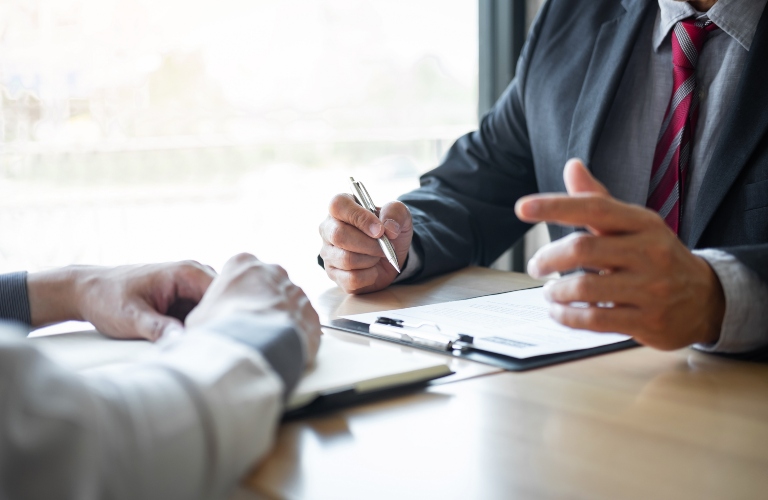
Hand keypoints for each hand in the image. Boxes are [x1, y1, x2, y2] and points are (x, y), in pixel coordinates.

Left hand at [28, 261, 216, 340]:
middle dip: (216, 325)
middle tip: (206, 349)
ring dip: (206, 327)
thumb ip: (158, 328)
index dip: (222, 319)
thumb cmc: (106, 298)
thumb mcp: (131, 317)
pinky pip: (200, 314)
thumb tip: (183, 340)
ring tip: (198, 348)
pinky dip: (196, 328)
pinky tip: (188, 343)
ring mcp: (190, 286)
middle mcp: (194, 274)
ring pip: (212, 311)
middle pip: (221, 304)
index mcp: (186, 272)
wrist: (85, 291)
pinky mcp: (184, 297)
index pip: (222, 296)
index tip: (212, 342)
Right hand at [185, 253, 321, 363]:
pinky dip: (296, 336)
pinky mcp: (312, 314)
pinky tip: (283, 349)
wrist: (252, 350)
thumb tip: (207, 325)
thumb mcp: (198, 316)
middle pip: (268, 285)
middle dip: (262, 303)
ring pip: (289, 304)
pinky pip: (304, 323)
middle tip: (251, 328)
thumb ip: (208, 311)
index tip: (233, 312)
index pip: (241, 272)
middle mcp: (273, 271)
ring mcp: (295, 291)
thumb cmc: (220, 330)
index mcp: (243, 263)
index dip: (236, 295)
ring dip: (280, 319)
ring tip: (267, 343)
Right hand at [319, 193, 412, 293]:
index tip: (380, 230)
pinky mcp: (334, 274)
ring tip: (378, 255)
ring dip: (371, 259)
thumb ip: (396, 212)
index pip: (338, 205)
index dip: (360, 217)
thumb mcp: (400, 215)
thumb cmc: (388, 231)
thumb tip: (389, 228)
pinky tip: (372, 270)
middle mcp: (328, 228)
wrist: (391, 256)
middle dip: (369, 244)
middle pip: (339, 235)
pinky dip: (369, 276)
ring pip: (346, 259)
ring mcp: (328, 253)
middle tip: (384, 246)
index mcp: (341, 207)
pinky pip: (351, 279)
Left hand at [514, 159, 725, 349]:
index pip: (594, 207)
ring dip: (556, 291)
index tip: (521, 208)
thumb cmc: (655, 256)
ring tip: (549, 291)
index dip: (555, 206)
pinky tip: (559, 311)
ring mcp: (651, 289)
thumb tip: (572, 166)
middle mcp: (649, 252)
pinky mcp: (647, 321)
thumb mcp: (633, 225)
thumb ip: (598, 200)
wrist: (706, 300)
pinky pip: (595, 320)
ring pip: (585, 288)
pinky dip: (567, 317)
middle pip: (583, 249)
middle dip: (548, 258)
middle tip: (535, 266)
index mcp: (643, 223)